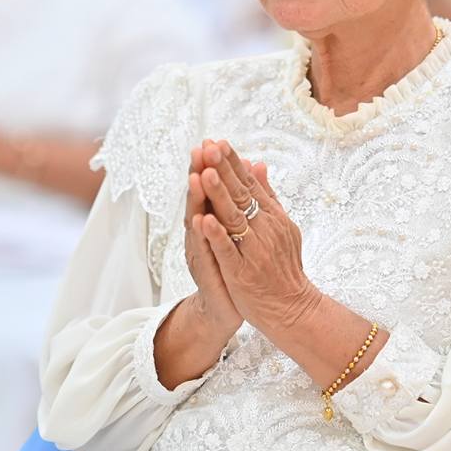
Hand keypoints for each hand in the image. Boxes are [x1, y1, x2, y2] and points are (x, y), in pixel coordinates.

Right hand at [178, 148, 243, 345]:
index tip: (212, 142)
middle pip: (199, 199)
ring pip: (197, 222)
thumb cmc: (234, 267)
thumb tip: (252, 164)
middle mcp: (201, 235)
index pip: (210, 189)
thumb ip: (241, 198)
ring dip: (197, 199)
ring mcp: (201, 253)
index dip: (210, 166)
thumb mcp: (238, 230)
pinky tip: (201, 220)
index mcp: (211, 222)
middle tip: (199, 150)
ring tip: (198, 177)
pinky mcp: (208, 273)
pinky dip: (203, 236)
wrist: (228, 308)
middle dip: (200, 174)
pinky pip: (204, 252)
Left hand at [194, 141, 316, 335]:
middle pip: (240, 194)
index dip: (232, 163)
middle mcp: (265, 228)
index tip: (218, 142)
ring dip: (219, 195)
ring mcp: (253, 250)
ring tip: (204, 173)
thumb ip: (267, 195)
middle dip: (223, 170)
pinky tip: (203, 220)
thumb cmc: (282, 266)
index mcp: (271, 216)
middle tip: (208, 147)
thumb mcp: (280, 225)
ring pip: (233, 218)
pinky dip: (216, 235)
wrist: (291, 307)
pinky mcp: (243, 271)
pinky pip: (228, 251)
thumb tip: (257, 163)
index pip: (249, 184)